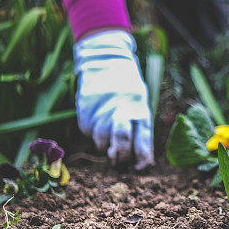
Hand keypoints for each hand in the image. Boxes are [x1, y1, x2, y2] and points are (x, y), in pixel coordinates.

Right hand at [74, 30, 153, 169]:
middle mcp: (121, 111)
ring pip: (101, 140)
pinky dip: (91, 130)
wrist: (105, 60)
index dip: (142, 158)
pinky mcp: (85, 108)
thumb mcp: (139, 101)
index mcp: (139, 110)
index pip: (143, 140)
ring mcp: (101, 109)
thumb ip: (137, 126)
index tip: (140, 169)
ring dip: (103, 144)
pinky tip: (95, 118)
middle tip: (118, 160)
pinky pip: (87, 130)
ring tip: (106, 135)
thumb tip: (135, 159)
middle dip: (120, 156)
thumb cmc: (126, 87)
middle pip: (120, 142)